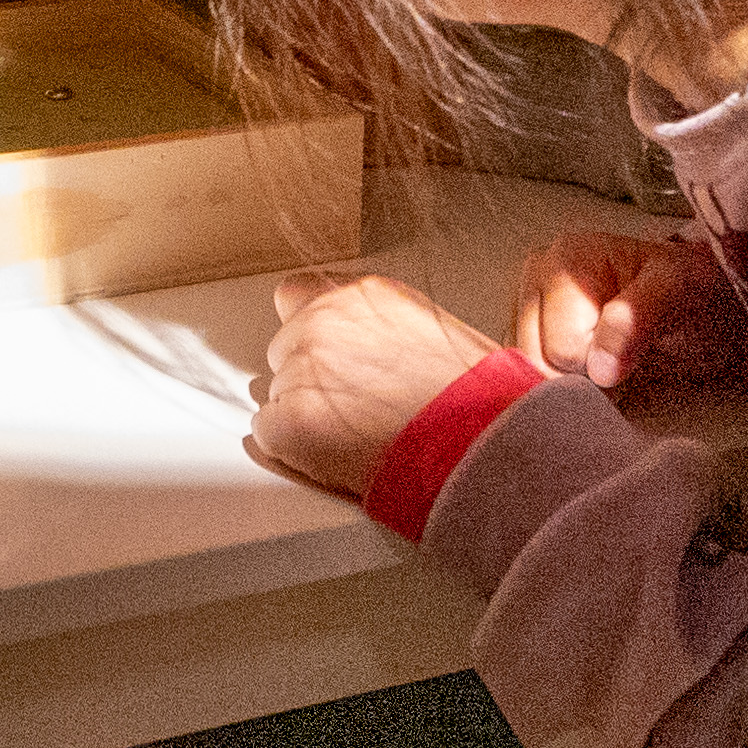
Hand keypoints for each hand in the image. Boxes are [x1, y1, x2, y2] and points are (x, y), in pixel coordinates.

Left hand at [249, 274, 502, 494]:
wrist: (480, 443)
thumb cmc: (469, 396)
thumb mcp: (427, 327)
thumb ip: (375, 320)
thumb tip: (350, 330)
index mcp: (359, 295)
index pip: (294, 295)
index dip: (308, 330)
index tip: (326, 353)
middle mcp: (325, 323)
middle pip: (283, 351)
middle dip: (310, 378)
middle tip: (354, 406)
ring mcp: (304, 370)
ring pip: (277, 394)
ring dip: (304, 415)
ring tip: (358, 432)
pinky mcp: (293, 419)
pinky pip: (267, 433)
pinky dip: (293, 449)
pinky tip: (337, 452)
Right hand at [514, 228, 747, 392]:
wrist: (698, 300)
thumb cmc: (690, 293)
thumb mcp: (679, 294)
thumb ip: (639, 316)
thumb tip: (600, 364)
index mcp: (567, 257)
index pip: (563, 346)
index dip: (599, 365)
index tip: (633, 355)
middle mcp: (537, 274)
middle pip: (539, 360)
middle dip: (581, 374)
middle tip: (623, 357)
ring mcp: (529, 301)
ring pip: (530, 371)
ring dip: (572, 380)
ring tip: (609, 358)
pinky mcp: (529, 328)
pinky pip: (529, 372)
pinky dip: (561, 380)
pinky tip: (591, 364)